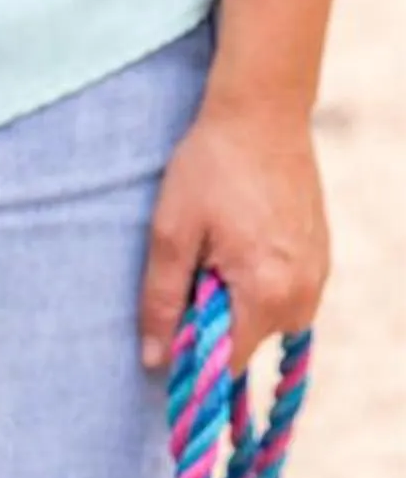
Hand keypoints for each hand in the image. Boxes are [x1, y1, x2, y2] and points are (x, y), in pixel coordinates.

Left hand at [138, 89, 330, 373]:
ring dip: (238, 302)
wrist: (262, 112)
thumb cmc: (210, 168)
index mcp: (267, 292)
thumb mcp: (171, 234)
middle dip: (215, 321)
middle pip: (247, 343)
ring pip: (267, 321)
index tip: (174, 321)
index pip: (226, 364)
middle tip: (198, 266)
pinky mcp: (322, 257)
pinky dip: (260, 284)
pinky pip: (286, 296)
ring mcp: (319, 275)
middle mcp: (303, 292)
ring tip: (221, 250)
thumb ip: (162, 302)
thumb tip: (155, 360)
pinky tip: (243, 243)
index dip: (193, 355)